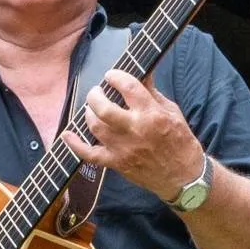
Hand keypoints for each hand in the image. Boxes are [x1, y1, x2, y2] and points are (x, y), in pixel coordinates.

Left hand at [65, 70, 206, 201]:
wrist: (183, 175)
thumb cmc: (179, 141)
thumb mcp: (172, 112)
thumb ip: (152, 94)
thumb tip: (142, 73)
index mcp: (152, 114)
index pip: (129, 88)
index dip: (116, 77)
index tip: (111, 75)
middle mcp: (136, 130)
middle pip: (104, 108)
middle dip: (95, 95)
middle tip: (96, 91)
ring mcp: (124, 148)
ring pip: (95, 127)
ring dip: (89, 114)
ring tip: (92, 108)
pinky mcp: (116, 163)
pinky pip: (89, 154)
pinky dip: (75, 144)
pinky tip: (67, 134)